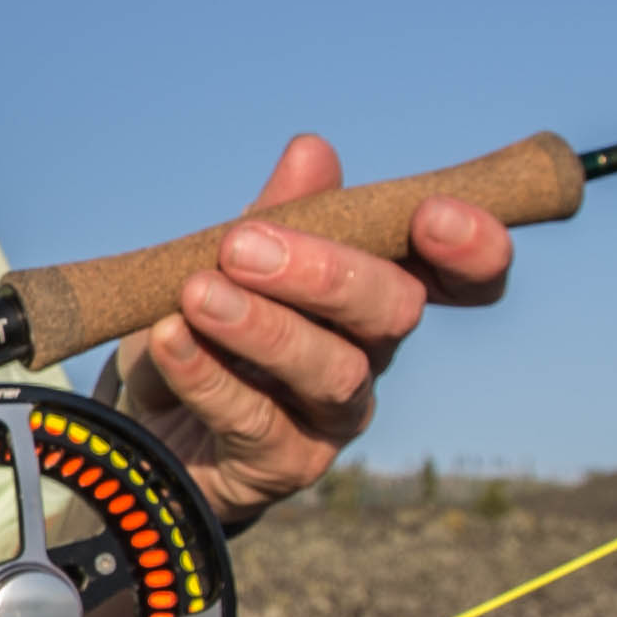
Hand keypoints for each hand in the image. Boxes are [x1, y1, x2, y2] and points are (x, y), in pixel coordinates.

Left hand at [113, 135, 511, 524]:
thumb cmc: (203, 324)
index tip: (434, 215)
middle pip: (394, 314)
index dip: (473, 249)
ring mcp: (332, 417)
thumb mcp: (229, 259)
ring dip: (263, 327)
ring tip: (196, 293)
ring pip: (332, 372)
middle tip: (242, 245)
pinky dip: (206, 375)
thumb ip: (277, 212)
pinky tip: (168, 340)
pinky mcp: (283, 465)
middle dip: (327, 274)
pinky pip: (255, 420)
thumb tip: (313, 151)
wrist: (143, 421)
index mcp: (373, 295)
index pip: (463, 278)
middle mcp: (370, 355)